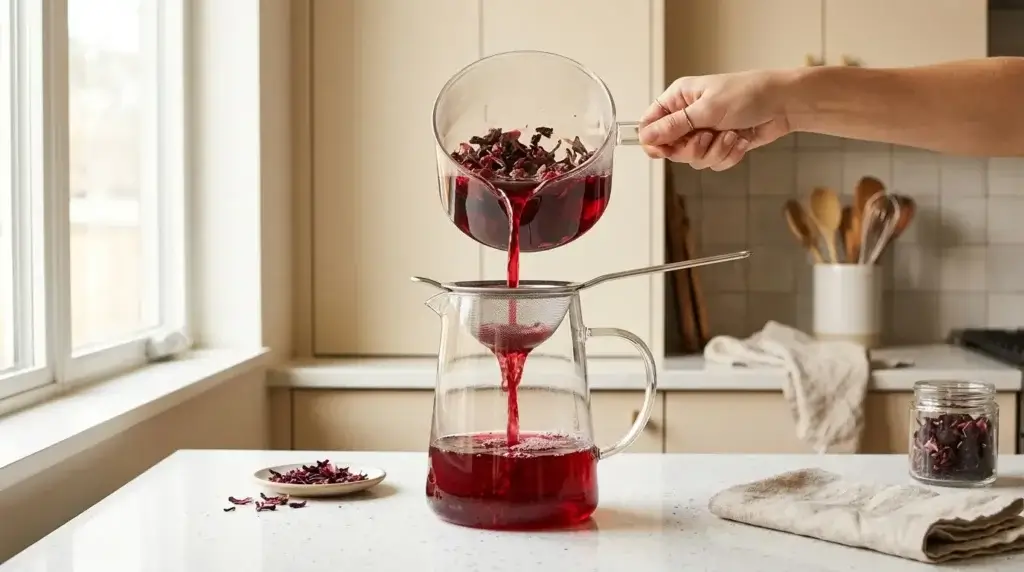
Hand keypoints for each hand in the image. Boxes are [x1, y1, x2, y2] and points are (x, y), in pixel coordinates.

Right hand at [638, 70, 793, 170]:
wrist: (784, 105)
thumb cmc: (748, 95)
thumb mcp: (707, 110)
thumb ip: (674, 126)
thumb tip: (646, 136)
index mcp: (679, 99)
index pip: (650, 124)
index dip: (654, 141)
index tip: (664, 150)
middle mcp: (688, 116)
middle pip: (671, 148)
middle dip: (693, 149)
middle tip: (708, 137)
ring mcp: (705, 132)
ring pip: (693, 159)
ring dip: (715, 152)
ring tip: (731, 135)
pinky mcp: (720, 145)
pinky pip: (713, 163)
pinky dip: (728, 155)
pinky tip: (740, 140)